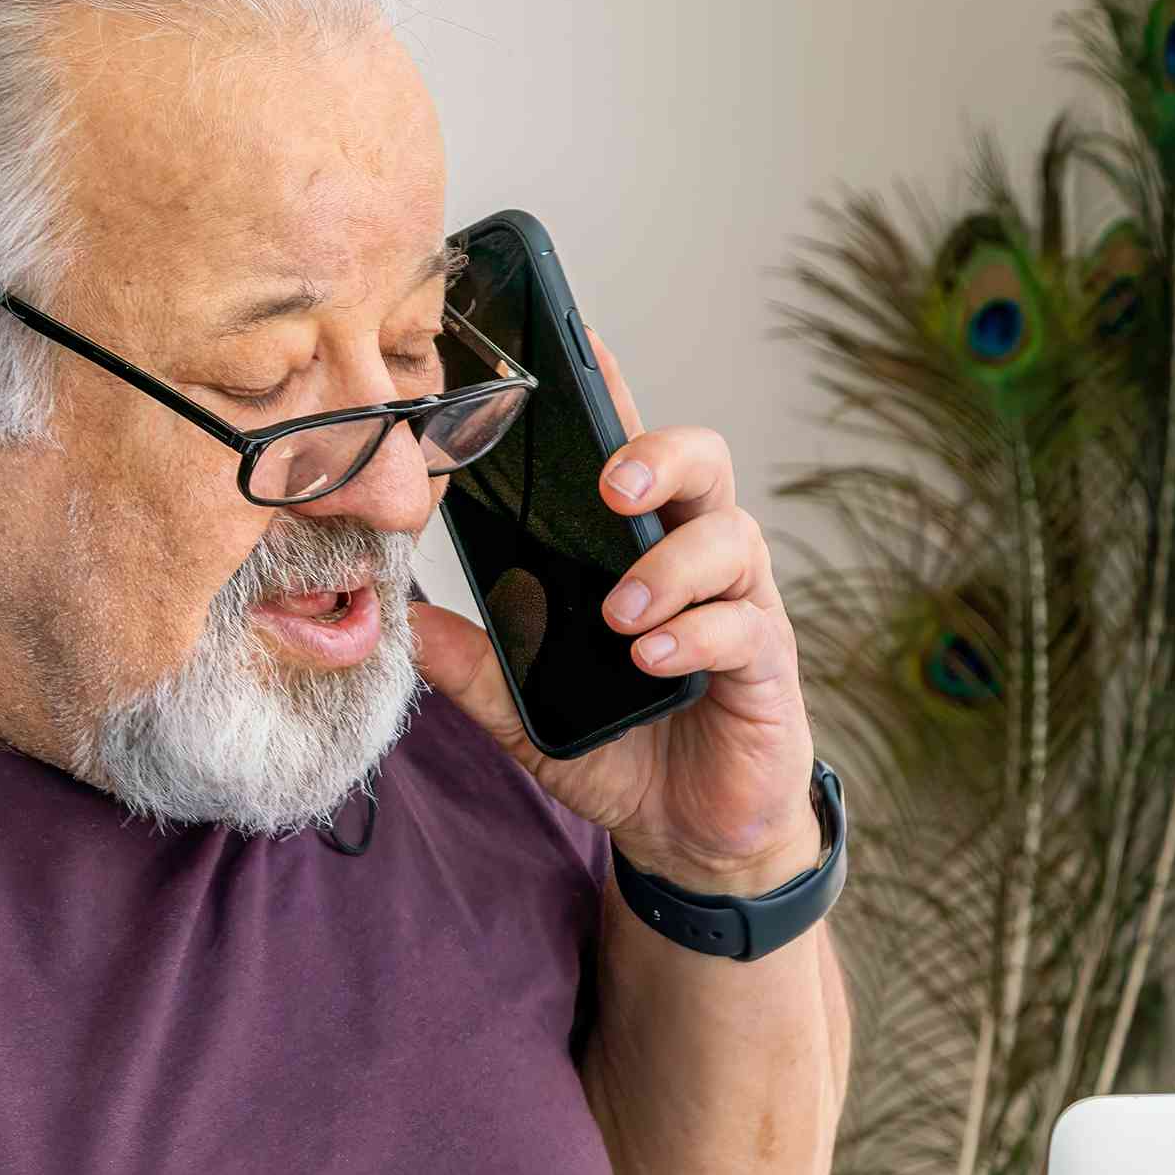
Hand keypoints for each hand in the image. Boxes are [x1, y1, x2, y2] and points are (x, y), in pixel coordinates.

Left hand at [412, 334, 823, 894]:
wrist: (690, 836)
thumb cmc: (623, 749)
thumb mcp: (526, 713)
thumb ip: (475, 669)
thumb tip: (406, 623)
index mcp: (638, 551)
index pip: (628, 452)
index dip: (611, 390)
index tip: (577, 338)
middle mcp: (697, 563)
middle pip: (704, 463)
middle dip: (659, 457)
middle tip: (613, 486)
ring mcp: (741, 609)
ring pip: (732, 537)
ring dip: (671, 565)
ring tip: (622, 612)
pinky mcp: (768, 666)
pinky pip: (745, 626)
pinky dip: (696, 632)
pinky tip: (653, 654)